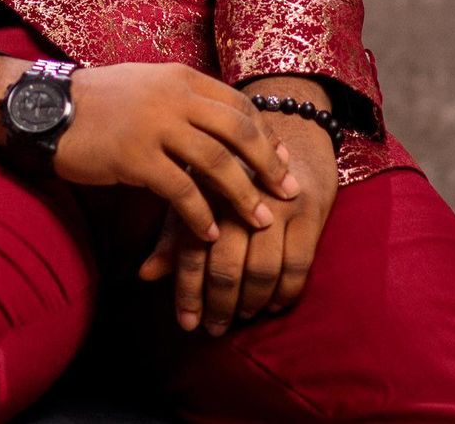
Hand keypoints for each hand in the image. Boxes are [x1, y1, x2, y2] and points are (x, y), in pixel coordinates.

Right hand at [52, 62, 299, 243]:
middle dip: (268, 165)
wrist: (50, 109)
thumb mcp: (148, 85)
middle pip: (238, 131)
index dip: (265, 135)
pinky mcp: (135, 156)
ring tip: (260, 220)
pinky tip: (209, 233)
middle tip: (289, 193)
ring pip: (216, 163)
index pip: (237, 104)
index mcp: (180, 77)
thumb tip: (223, 121)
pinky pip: (181, 191)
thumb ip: (184, 98)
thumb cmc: (100, 101)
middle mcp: (173, 96)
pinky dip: (201, 215)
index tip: (282, 161)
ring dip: (243, 196)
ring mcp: (154, 125)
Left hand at [137, 86, 338, 333]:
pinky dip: (285, 293)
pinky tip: (273, 306)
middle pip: (225, 262)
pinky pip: (298, 266)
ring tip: (241, 318)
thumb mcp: (199, 189)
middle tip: (212, 328)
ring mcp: (277, 202)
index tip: (186, 322)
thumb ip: (174, 232)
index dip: (187, 289)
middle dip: (217, 303)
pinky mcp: (309, 211)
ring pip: (262, 269)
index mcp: (205, 184)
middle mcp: (239, 192)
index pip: (192, 246)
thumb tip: (145, 275)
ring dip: (250, 303)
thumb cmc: (234, 165)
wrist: (289, 126)